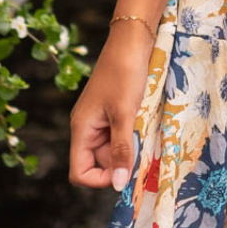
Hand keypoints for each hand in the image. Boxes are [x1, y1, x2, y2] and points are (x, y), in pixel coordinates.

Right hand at [68, 29, 153, 191]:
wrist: (131, 43)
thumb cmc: (125, 74)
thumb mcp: (125, 114)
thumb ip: (122, 149)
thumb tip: (118, 184)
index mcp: (82, 129)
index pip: (79, 172)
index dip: (101, 179)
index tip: (125, 173)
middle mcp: (87, 128)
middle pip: (100, 163)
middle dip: (122, 162)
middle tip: (145, 151)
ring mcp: (100, 121)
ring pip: (114, 150)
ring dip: (131, 149)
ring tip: (146, 134)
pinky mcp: (112, 114)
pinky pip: (121, 136)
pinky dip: (134, 137)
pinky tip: (146, 126)